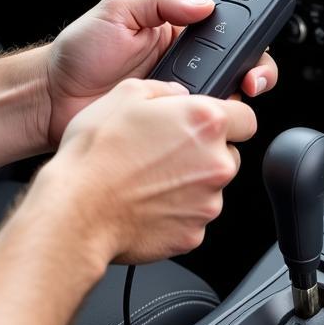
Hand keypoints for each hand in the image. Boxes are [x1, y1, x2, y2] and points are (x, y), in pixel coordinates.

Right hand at [30, 77, 257, 263]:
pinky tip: (144, 200)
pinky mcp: (193, 234)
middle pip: (227, 154)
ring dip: (188, 182)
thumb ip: (164, 89)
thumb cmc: (96, 154)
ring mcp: (207, 203)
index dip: (227, 118)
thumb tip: (177, 95)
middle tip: (164, 150)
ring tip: (146, 177)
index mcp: (204, 122)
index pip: (246, 118)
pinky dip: (174, 210)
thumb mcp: (124, 94)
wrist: (77, 210)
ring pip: (209, 187)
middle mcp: (215, 163)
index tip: (208, 124)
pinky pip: (191, 216)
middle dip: (203, 151)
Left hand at [42, 0, 277, 146]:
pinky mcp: (169, 129)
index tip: (252, 51)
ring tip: (216, 103)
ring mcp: (178, 100)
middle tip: (247, 83)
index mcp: (178, 33)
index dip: (249, 41)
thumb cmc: (79, 52)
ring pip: (223, 104)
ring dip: (228, 104)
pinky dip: (204, 130)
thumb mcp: (118, 10)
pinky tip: (196, 125)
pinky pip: (198, 130)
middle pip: (238, 70)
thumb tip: (202, 3)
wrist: (51, 98)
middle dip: (253, 76)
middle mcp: (185, 66)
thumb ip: (160, 0)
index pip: (228, 32)